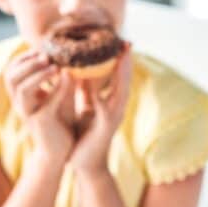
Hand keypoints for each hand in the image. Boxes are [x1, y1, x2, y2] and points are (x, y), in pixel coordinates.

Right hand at [4, 50, 73, 163]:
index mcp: (21, 96)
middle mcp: (20, 104)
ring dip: (38, 75)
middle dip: (27, 63)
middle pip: (11, 77)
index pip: (11, 71)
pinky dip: (57, 89)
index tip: (41, 50)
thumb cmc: (60, 121)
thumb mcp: (59, 95)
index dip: (23, 58)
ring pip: (22, 89)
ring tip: (55, 67)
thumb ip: (59, 79)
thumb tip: (68, 57)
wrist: (61, 150)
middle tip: (46, 56)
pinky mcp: (41, 123)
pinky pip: (46, 104)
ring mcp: (28, 114)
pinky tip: (68, 79)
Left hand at [69, 44, 132, 174]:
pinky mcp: (105, 129)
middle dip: (126, 62)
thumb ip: (86, 91)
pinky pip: (105, 111)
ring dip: (123, 75)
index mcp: (111, 102)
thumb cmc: (84, 136)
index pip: (118, 77)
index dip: (120, 60)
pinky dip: (102, 99)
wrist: (85, 164)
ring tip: (123, 57)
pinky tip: (99, 89)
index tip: (120, 41)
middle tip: (127, 42)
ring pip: (121, 92)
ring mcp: (114, 118)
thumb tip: (80, 71)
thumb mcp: (84, 107)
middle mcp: (117, 108)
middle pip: (125, 81)